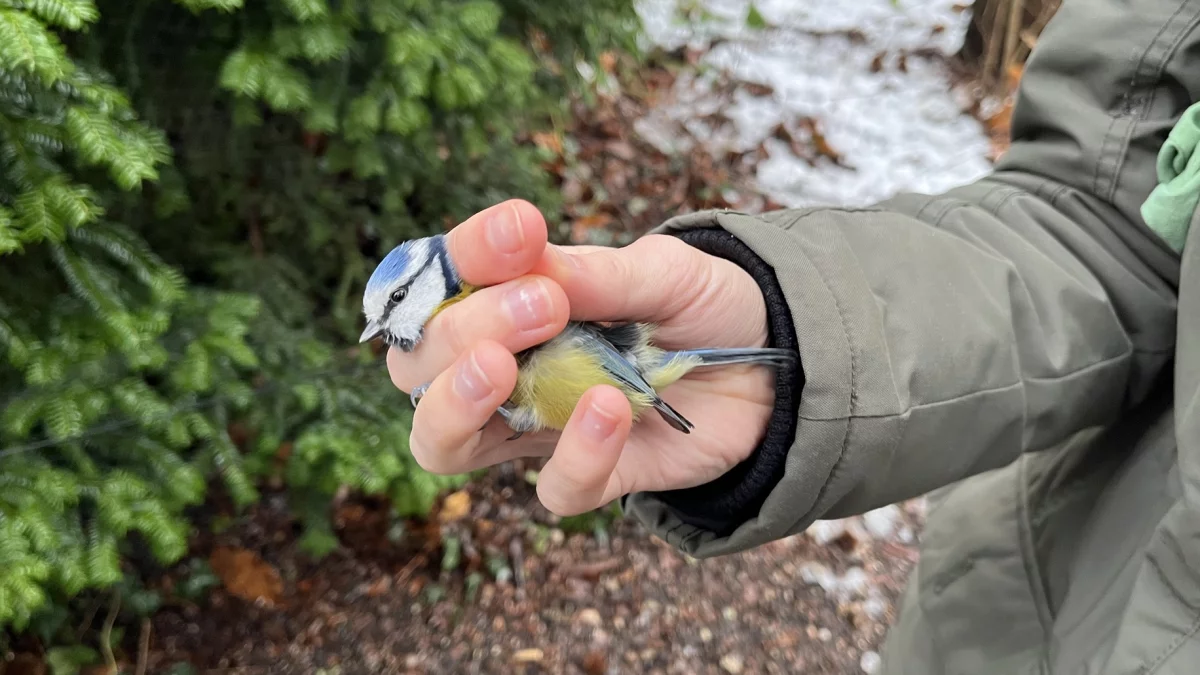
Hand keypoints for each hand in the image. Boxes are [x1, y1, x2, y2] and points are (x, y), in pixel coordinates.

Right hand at [386, 199, 778, 516]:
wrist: (770, 366)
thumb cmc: (700, 306)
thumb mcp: (661, 270)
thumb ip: (597, 273)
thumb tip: (529, 261)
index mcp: (505, 304)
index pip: (437, 285)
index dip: (460, 258)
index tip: (518, 230)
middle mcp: (503, 370)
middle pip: (418, 367)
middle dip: (459, 330)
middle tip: (542, 305)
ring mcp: (538, 429)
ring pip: (442, 442)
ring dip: (456, 403)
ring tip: (502, 366)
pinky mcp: (590, 477)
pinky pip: (554, 489)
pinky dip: (576, 454)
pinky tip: (613, 409)